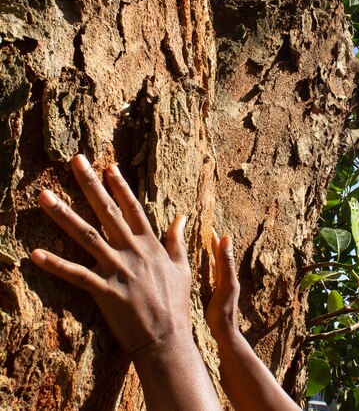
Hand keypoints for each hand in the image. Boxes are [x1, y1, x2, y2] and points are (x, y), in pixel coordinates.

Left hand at [31, 155, 191, 355]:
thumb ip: (177, 239)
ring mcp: (117, 269)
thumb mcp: (182, 265)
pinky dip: (55, 264)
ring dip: (63, 214)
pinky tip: (34, 254)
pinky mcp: (104, 291)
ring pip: (86, 236)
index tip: (108, 166)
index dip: (120, 186)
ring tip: (44, 196)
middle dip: (90, 184)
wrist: (167, 339)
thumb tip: (182, 216)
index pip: (132, 208)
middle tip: (75, 161)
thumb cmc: (175, 303)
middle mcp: (132, 250)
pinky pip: (76, 275)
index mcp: (149, 244)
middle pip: (107, 211)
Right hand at [205, 231, 239, 339]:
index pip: (220, 249)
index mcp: (227, 272)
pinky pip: (205, 275)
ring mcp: (217, 285)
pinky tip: (194, 268)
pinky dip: (201, 267)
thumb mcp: (225, 284)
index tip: (206, 225)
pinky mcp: (210, 294)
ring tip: (196, 244)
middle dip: (209, 243)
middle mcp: (223, 277)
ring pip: (210, 264)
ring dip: (205, 254)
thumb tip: (227, 237)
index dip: (213, 237)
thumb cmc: (224, 311)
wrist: (223, 334)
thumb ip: (226, 263)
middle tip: (199, 231)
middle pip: (216, 255)